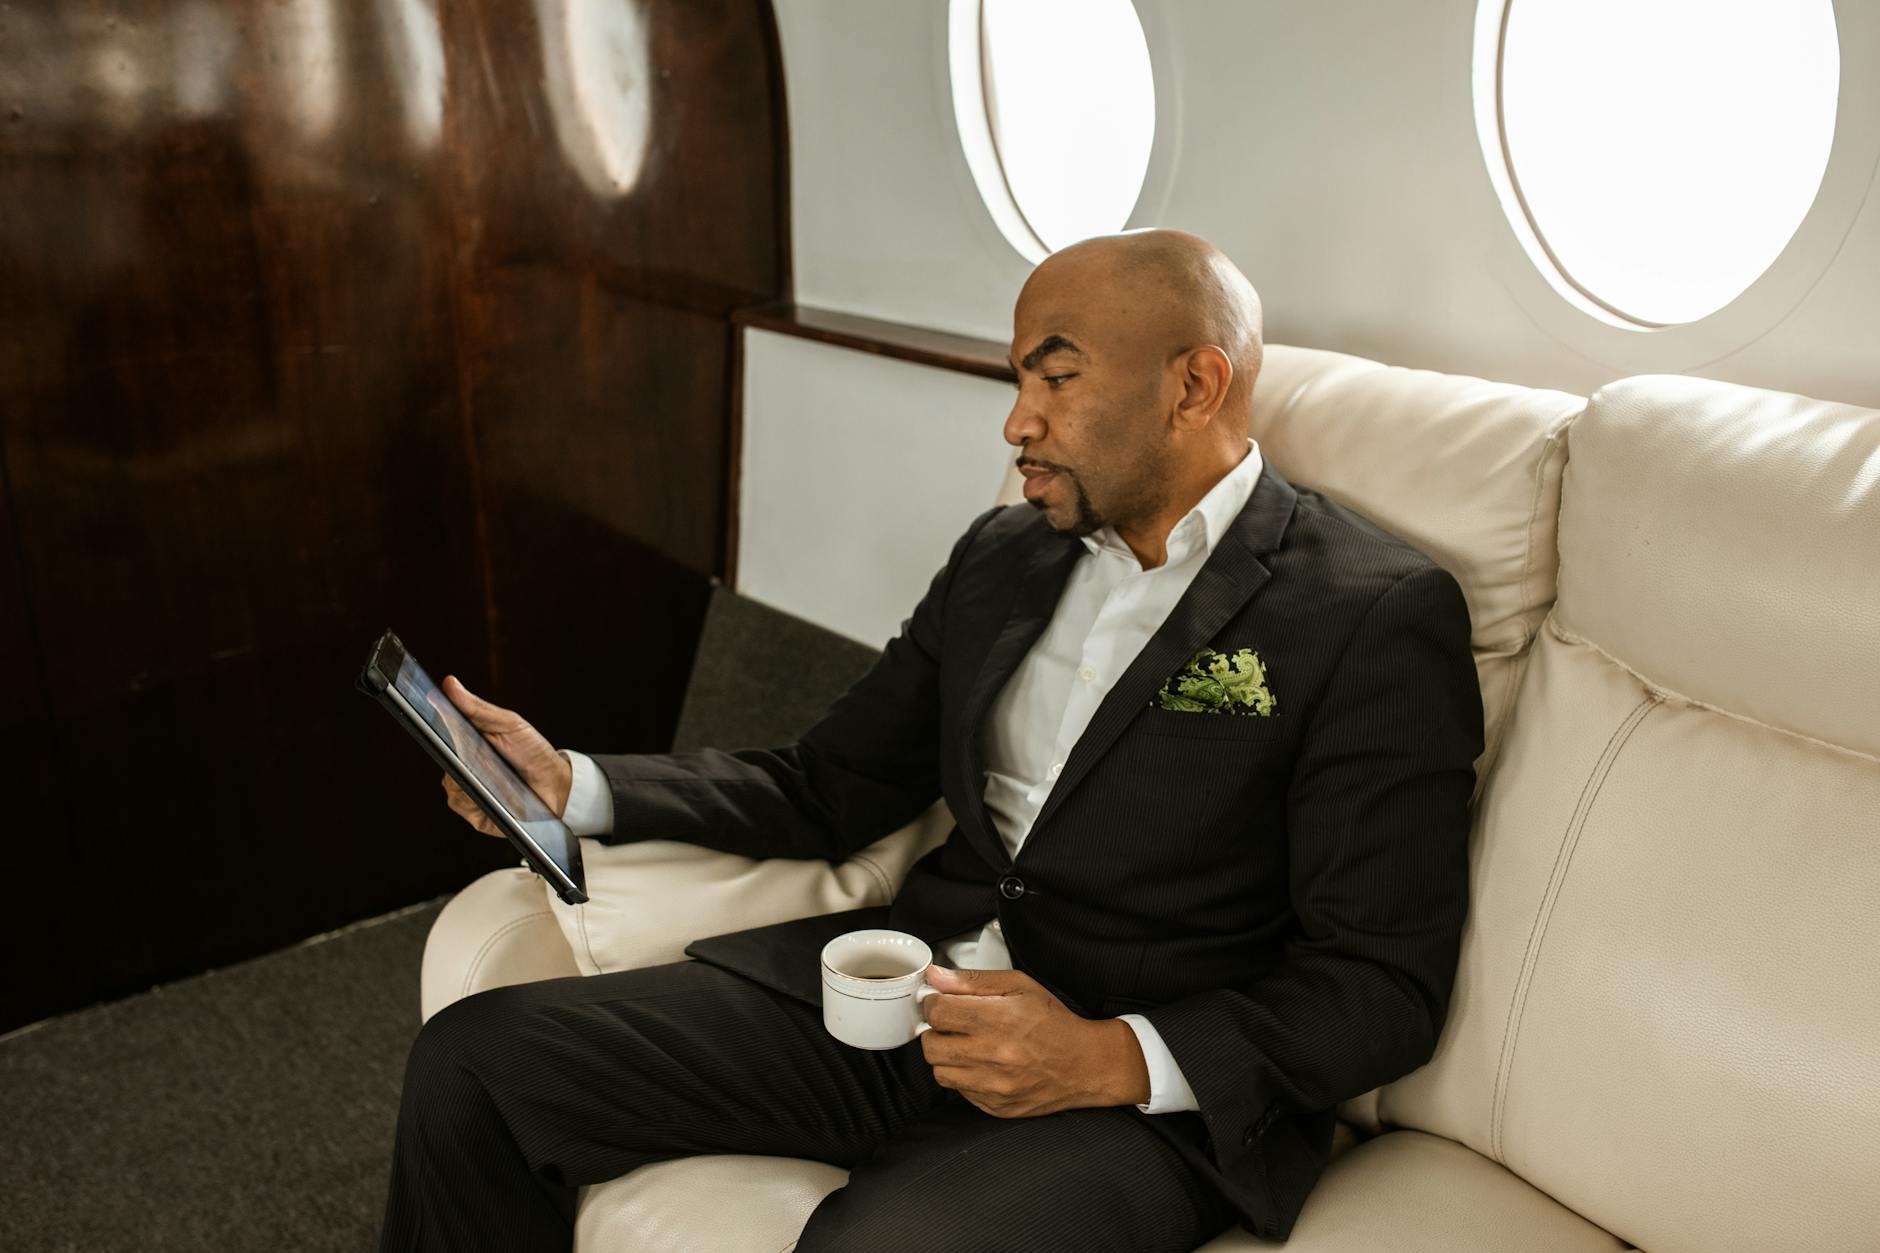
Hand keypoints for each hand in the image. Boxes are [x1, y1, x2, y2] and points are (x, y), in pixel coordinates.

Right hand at [437, 675, 574, 835]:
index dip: (431, 726)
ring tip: (494, 772)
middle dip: (455, 753)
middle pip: (444, 760)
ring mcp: (468, 791)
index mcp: (468, 744)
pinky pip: (463, 804)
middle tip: (474, 749)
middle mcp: (464, 769)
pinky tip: (493, 791)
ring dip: (472, 775)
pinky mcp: (476, 813)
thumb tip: (450, 684)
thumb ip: (478, 708)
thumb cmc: (532, 751)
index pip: (440, 735)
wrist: (557, 784)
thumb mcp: (508, 723)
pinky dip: (476, 796)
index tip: (427, 714)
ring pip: (451, 784)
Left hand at [918, 966, 1150, 1116]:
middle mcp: (993, 1055)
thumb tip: (936, 976)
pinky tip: (982, 1064)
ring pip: (940, 1071)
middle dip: (935, 1030)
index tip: (940, 1001)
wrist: (1085, 1065)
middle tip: (951, 1023)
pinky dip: (963, 1076)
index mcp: (998, 1020)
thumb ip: (973, 980)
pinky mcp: (994, 1107)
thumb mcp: (1019, 986)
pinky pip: (959, 1092)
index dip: (933, 1003)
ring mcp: (993, 1086)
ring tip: (967, 1044)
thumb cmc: (1054, 1022)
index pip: (937, 1012)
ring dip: (946, 1055)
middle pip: (931, 1045)